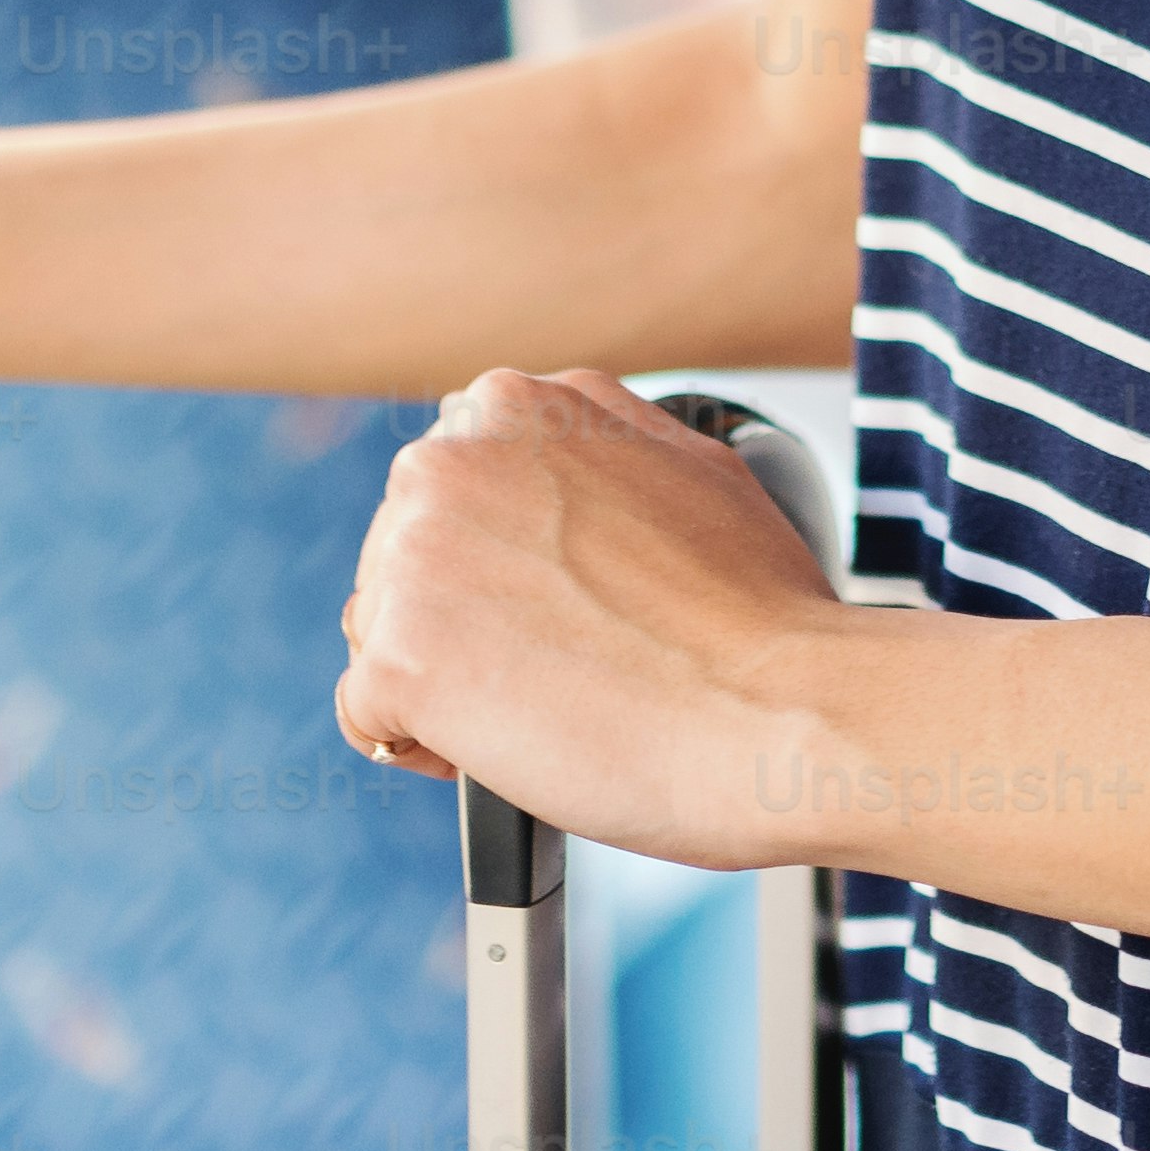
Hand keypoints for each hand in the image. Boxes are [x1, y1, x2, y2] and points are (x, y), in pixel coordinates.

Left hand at [330, 370, 861, 864]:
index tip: (556, 603)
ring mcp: (418, 553)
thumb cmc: (760, 616)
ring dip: (442, 678)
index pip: (451, 489)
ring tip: (545, 704)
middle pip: (402, 556)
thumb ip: (597, 449)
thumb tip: (562, 467)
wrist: (785, 712)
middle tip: (562, 663)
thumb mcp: (688, 465)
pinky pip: (364, 713)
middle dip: (462, 617)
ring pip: (380, 630)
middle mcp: (451, 458)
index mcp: (519, 405)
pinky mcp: (401, 654)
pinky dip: (421, 746)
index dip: (500, 562)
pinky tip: (507, 745)